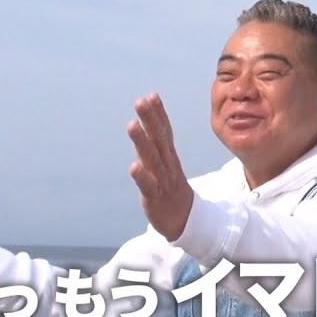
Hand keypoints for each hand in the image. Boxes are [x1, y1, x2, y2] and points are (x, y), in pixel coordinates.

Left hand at [128, 93, 193, 241]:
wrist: (185, 221)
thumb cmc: (171, 188)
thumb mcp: (167, 163)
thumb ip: (158, 144)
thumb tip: (150, 122)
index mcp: (169, 156)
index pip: (165, 131)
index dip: (159, 114)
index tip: (152, 96)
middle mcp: (167, 164)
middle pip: (158, 139)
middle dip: (150, 120)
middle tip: (141, 101)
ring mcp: (162, 180)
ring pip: (151, 158)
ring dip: (142, 142)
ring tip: (132, 125)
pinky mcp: (154, 197)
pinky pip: (147, 186)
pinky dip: (141, 176)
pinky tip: (133, 167)